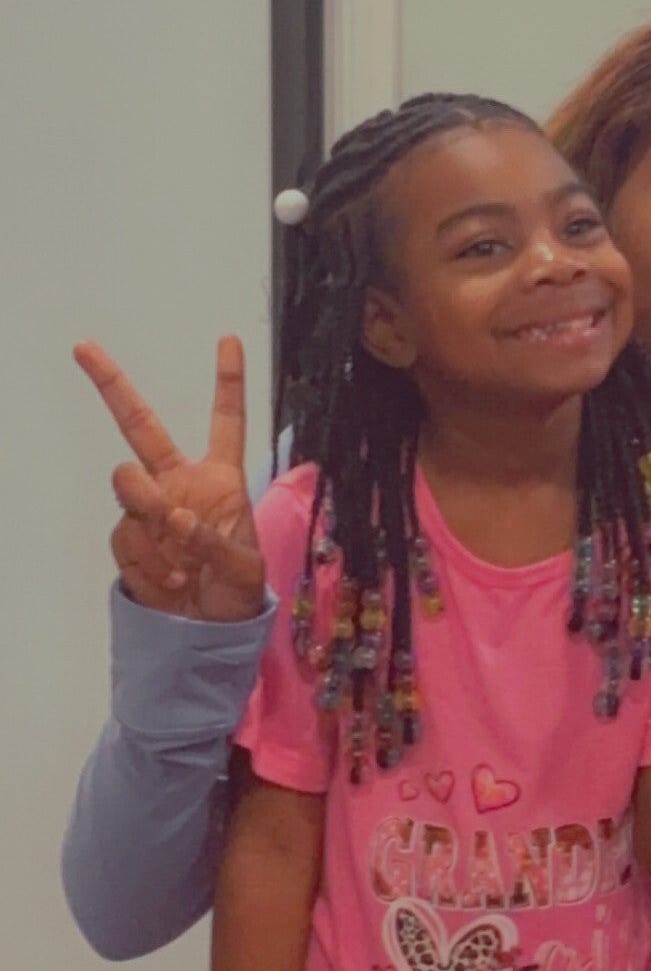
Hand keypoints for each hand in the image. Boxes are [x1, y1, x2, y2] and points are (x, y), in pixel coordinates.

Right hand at [75, 336, 265, 620]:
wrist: (206, 630)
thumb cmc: (237, 591)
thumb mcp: (245, 568)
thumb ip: (214, 540)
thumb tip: (178, 517)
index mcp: (220, 478)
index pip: (225, 421)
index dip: (228, 381)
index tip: (228, 340)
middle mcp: (179, 482)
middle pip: (140, 424)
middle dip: (111, 383)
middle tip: (84, 349)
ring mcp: (149, 508)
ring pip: (128, 484)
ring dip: (151, 515)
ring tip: (182, 556)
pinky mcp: (130, 538)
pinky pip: (126, 534)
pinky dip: (150, 559)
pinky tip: (173, 578)